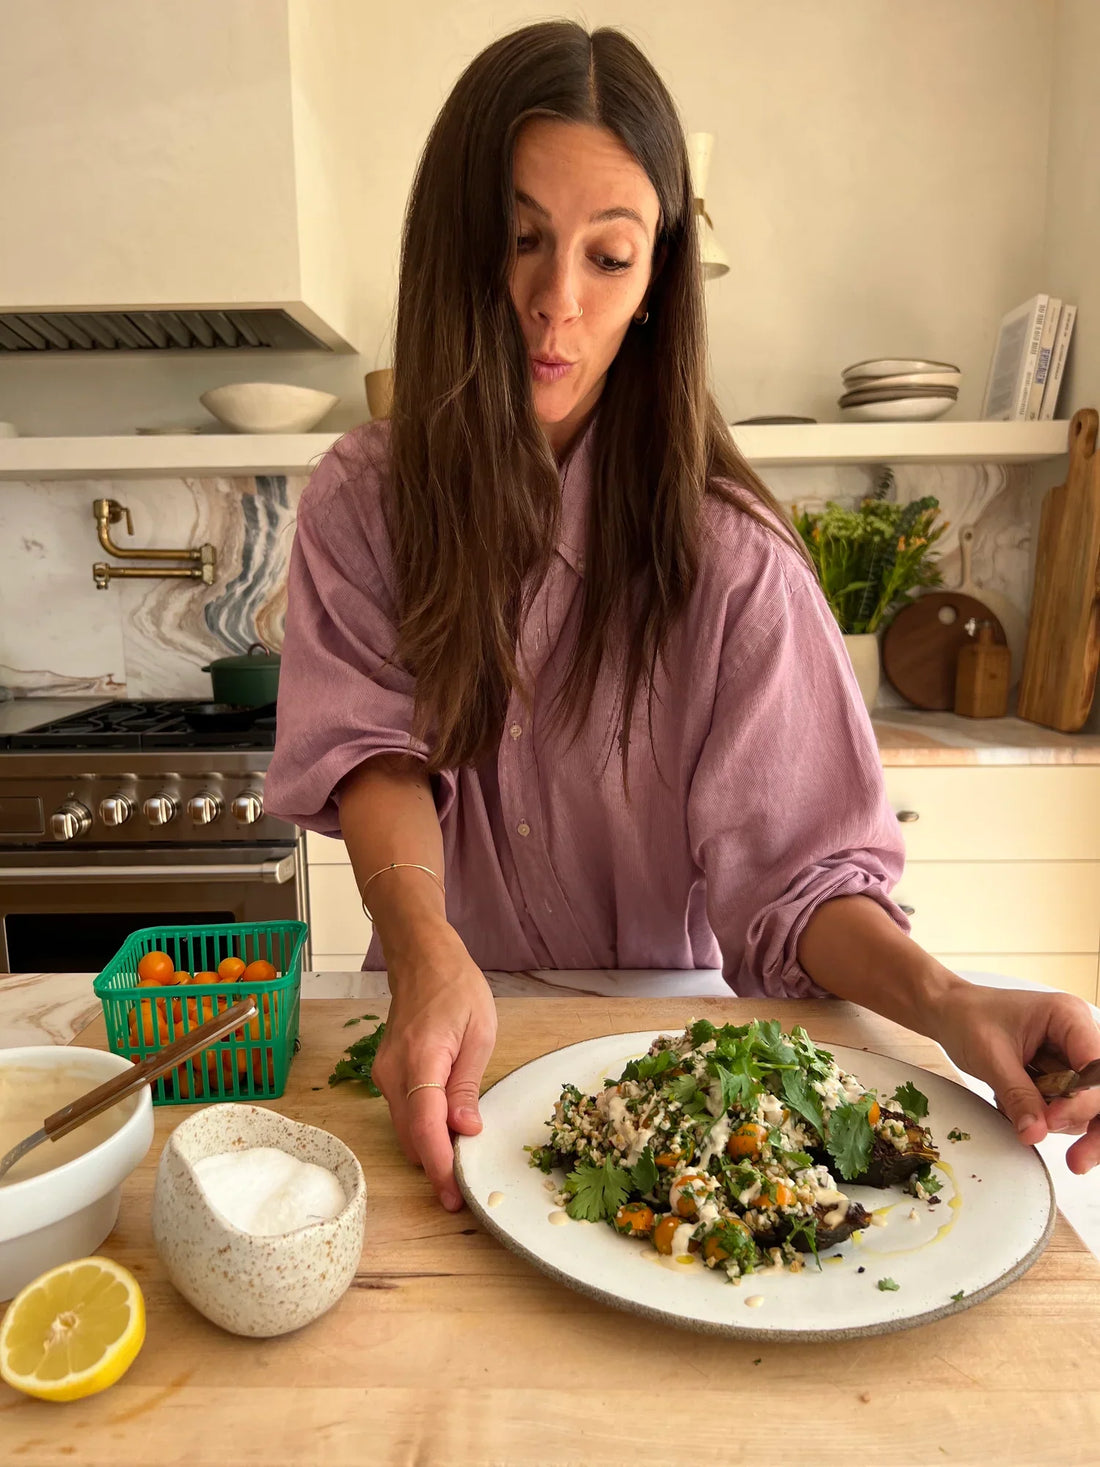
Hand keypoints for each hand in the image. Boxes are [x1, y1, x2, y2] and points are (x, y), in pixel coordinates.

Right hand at [371, 924, 496, 1210]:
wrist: (422, 959)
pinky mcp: (387, 1074)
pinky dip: (423, 1129)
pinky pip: (404, 1113)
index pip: (425, 1127)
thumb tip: (464, 1131)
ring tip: (460, 1163)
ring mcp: (385, 1074)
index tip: (454, 1196)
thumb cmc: (457, 988)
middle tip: (464, 1191)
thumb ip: (467, 1085)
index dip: (439, 1166)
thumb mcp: (479, 1033)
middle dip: (435, 1167)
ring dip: (429, 1150)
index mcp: (421, 1060)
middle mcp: (393, 1072)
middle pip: (411, 1136)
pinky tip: (447, 1130)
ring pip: (405, 1129)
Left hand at [934, 980, 1099, 1171]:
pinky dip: (1046, 1120)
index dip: (1084, 1100)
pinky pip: (1067, 1109)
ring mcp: (1071, 1059)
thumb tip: (1035, 1133)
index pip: (1097, 1067)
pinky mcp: (1061, 1077)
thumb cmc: (968, 1017)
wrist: (949, 1012)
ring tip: (1015, 1109)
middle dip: (1093, 1128)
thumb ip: (1017, 1095)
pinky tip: (1015, 1107)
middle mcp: (1079, 1038)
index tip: (1054, 1120)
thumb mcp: (990, 1056)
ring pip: (1088, 1107)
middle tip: (1075, 1161)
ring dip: (1060, 1124)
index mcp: (1068, 1018)